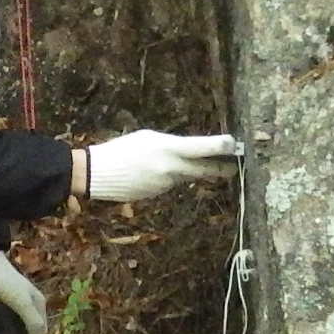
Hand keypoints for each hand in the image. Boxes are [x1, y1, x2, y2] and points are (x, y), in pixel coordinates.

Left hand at [0, 251, 48, 333]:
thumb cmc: (3, 282)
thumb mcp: (22, 303)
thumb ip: (33, 323)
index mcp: (39, 303)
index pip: (41, 333)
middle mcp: (29, 302)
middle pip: (30, 329)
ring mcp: (15, 300)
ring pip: (17, 324)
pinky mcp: (1, 299)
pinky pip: (5, 319)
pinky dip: (2, 328)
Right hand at [80, 130, 241, 202]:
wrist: (98, 174)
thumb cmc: (121, 150)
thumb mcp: (148, 138)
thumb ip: (172, 145)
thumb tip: (189, 152)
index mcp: (168, 148)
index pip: (203, 147)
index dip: (222, 147)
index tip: (235, 145)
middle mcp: (171, 168)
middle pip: (205, 169)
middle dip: (221, 168)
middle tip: (233, 167)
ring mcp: (166, 184)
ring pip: (185, 177)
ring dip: (184, 171)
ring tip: (162, 163)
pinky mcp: (159, 195)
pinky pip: (170, 185)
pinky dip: (166, 179)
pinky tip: (149, 173)